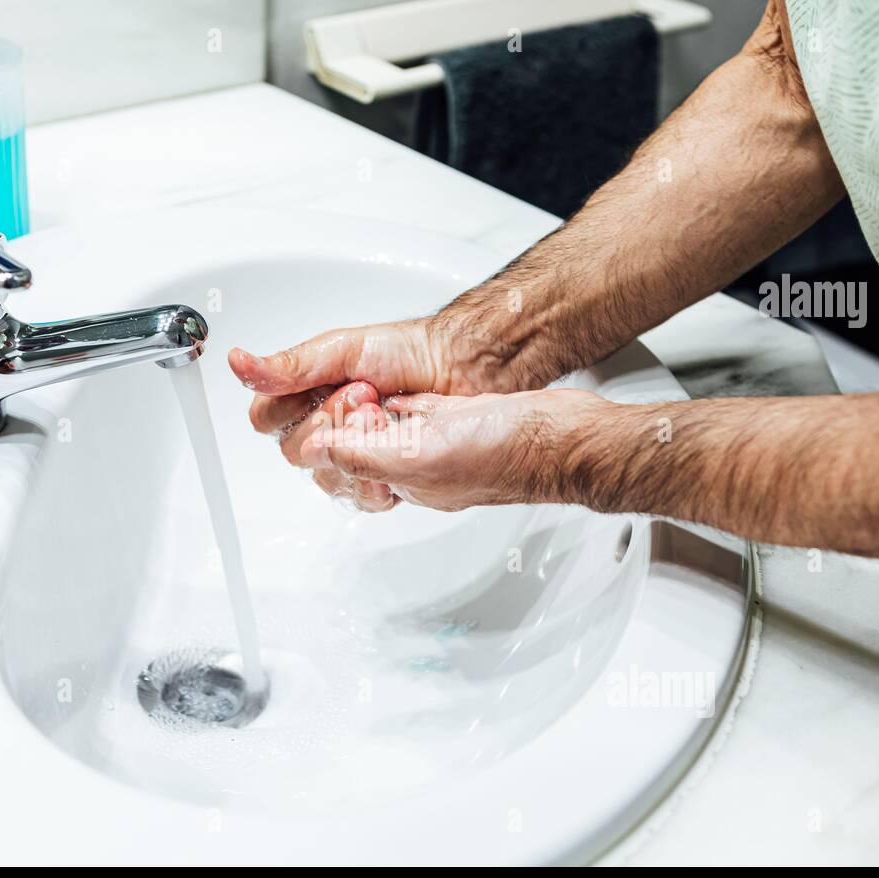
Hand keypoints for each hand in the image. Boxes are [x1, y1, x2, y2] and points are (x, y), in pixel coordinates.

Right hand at [228, 315, 525, 509]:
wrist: (460, 369)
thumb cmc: (406, 352)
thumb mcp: (341, 350)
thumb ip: (290, 366)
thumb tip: (238, 363)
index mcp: (304, 393)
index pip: (266, 419)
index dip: (291, 410)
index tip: (327, 387)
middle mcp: (323, 426)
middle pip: (294, 451)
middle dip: (330, 423)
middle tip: (365, 395)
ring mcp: (351, 453)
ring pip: (325, 476)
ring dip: (354, 447)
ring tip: (386, 417)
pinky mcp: (380, 475)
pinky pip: (359, 496)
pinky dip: (375, 476)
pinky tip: (394, 448)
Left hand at [300, 389, 609, 511]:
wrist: (562, 436)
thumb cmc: (505, 452)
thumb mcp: (419, 455)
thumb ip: (365, 455)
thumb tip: (317, 451)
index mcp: (401, 481)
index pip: (341, 466)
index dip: (334, 434)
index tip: (354, 407)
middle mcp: (416, 467)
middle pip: (355, 449)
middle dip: (346, 420)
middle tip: (363, 398)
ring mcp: (438, 445)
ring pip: (382, 431)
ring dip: (368, 410)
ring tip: (372, 395)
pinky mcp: (458, 422)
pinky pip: (417, 416)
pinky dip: (401, 406)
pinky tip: (399, 397)